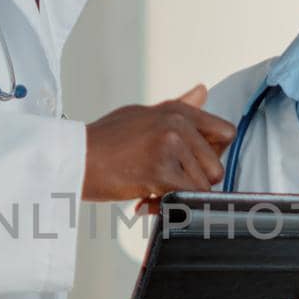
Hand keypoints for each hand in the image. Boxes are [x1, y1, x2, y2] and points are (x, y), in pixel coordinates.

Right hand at [83, 85, 234, 202]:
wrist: (72, 158)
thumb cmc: (104, 141)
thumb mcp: (143, 114)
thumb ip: (178, 106)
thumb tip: (203, 90)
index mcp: (177, 110)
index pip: (225, 133)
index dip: (212, 156)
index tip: (189, 166)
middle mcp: (177, 123)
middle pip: (216, 167)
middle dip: (194, 183)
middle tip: (165, 185)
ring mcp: (169, 145)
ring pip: (202, 187)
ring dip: (179, 198)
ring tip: (149, 193)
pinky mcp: (160, 170)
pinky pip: (185, 199)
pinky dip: (167, 208)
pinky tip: (143, 202)